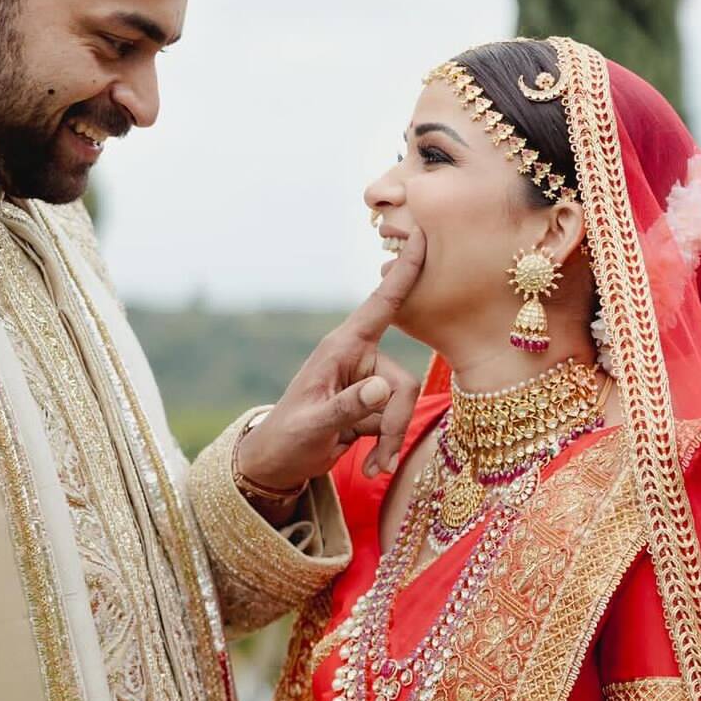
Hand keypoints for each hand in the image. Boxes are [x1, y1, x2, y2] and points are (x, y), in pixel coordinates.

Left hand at [235, 235, 425, 490]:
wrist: (278, 464)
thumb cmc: (286, 438)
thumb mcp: (314, 424)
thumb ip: (348, 405)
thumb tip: (381, 387)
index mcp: (341, 348)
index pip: (381, 305)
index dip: (405, 272)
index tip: (422, 235)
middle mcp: (359, 359)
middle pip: (402, 383)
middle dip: (393, 422)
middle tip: (378, 456)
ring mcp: (367, 383)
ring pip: (402, 404)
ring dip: (390, 437)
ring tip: (372, 463)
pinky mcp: (371, 405)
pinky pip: (395, 420)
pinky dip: (387, 445)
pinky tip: (374, 465)